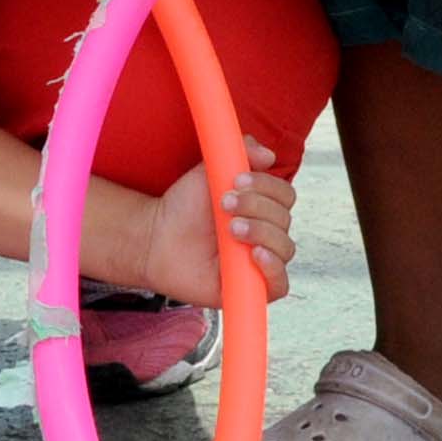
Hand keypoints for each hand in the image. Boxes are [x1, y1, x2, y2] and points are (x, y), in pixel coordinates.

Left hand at [139, 140, 295, 306]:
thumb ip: (239, 154)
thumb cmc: (183, 207)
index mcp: (261, 206)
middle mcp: (265, 232)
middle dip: (256, 207)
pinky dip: (273, 268)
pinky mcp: (250, 286)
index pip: (284, 195)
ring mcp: (259, 261)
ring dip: (261, 232)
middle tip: (224, 205)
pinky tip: (254, 254)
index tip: (237, 181)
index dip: (266, 186)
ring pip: (285, 247)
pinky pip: (279, 283)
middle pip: (284, 219)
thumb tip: (268, 155)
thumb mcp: (210, 171)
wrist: (156, 237)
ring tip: (231, 228)